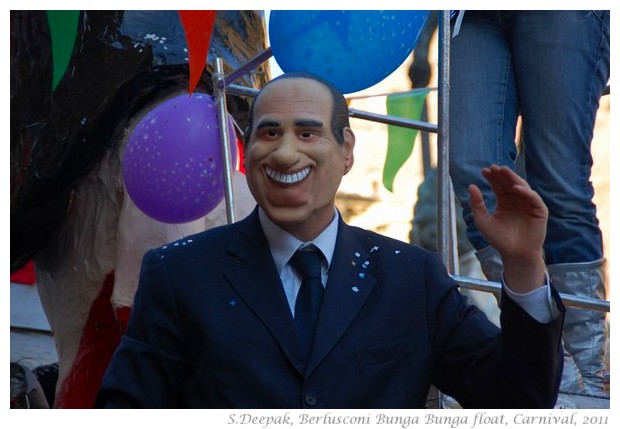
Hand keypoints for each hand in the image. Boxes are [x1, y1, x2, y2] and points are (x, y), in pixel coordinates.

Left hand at [469, 165, 546, 292]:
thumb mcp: (483, 220)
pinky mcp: (539, 210)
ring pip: (522, 187)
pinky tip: (516, 188)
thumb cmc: (498, 239)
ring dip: (513, 179)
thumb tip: (471, 186)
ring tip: (504, 172)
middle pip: (509, 183)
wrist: (514, 254)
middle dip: (502, 175)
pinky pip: (534, 198)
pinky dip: (526, 192)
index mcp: (504, 201)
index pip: (498, 185)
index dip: (492, 177)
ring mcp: (529, 204)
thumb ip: (477, 204)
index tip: (484, 171)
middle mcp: (517, 200)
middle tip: (494, 168)